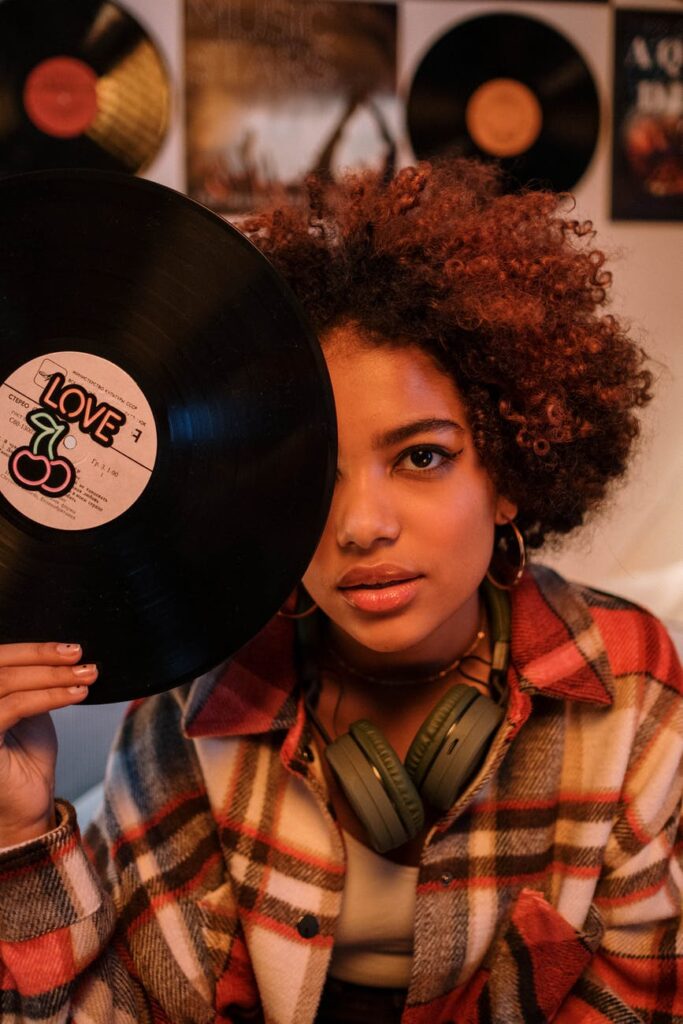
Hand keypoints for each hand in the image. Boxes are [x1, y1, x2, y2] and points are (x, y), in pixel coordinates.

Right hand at [0, 643, 97, 846]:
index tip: (71, 648)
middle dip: (44, 657)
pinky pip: (15, 707)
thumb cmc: (26, 756)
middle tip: (80, 656)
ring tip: (87, 675)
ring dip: (53, 676)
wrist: (26, 803)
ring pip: (8, 682)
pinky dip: (50, 696)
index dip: (33, 649)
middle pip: (0, 664)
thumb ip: (30, 679)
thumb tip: (58, 650)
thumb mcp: (29, 706)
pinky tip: (77, 693)